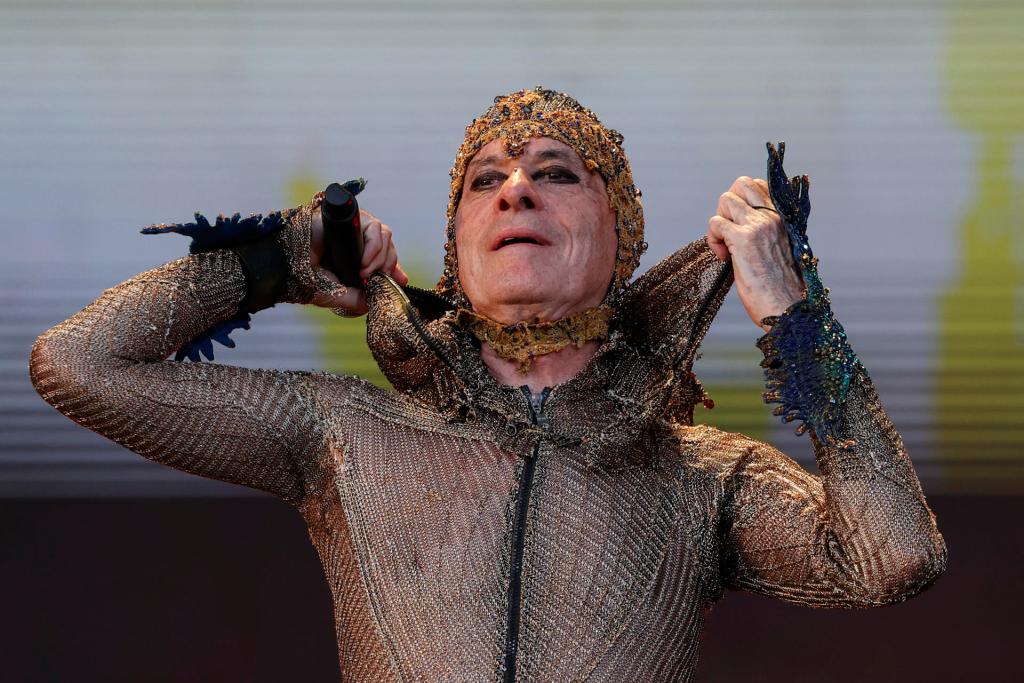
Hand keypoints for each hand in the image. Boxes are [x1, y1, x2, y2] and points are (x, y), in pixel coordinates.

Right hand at [308, 208, 409, 313]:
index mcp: (357, 256)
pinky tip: (364, 262)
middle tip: (378, 280)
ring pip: (384, 235)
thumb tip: (374, 303)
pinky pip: (372, 227)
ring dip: (380, 258)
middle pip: (388, 246)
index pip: (386, 256)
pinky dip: (373, 246)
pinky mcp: (348, 217)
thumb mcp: (336, 295)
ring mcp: (354, 227)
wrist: (284, 264)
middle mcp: (357, 240)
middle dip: (388, 265)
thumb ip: (357, 300)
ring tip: (365, 272)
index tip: (400, 280)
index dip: (394, 267)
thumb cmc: (306, 278)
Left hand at [707, 176, 805, 331]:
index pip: (758, 186)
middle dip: (728, 206)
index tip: (741, 227)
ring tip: (725, 246)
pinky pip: (715, 223)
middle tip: (729, 233)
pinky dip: (712, 239)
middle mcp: (772, 217)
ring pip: (725, 199)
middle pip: (740, 184)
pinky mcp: (743, 240)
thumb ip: (766, 234)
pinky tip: (723, 257)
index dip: (742, 202)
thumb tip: (742, 229)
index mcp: (782, 218)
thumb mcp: (779, 251)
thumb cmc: (782, 289)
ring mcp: (757, 226)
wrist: (788, 309)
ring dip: (718, 222)